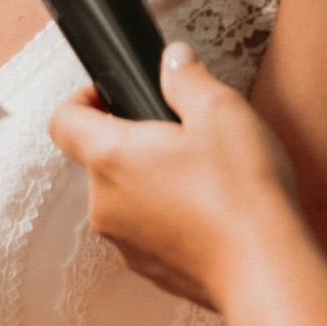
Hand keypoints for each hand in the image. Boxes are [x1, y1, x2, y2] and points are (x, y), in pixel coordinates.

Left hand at [48, 43, 302, 311]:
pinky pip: (145, 228)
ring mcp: (120, 240)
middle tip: (182, 134)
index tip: (109, 94)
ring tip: (204, 174)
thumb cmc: (241, 189)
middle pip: (100, 159)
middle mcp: (102, 203)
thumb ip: (187, 79)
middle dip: (134, 141)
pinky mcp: (144, 266)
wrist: (262, 266)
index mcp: (110, 158)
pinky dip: (167, 214)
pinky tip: (208, 210)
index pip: (63, 122)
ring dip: (152, 179)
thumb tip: (172, 59)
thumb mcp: (221, 111)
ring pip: (125, 196)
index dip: (82, 100)